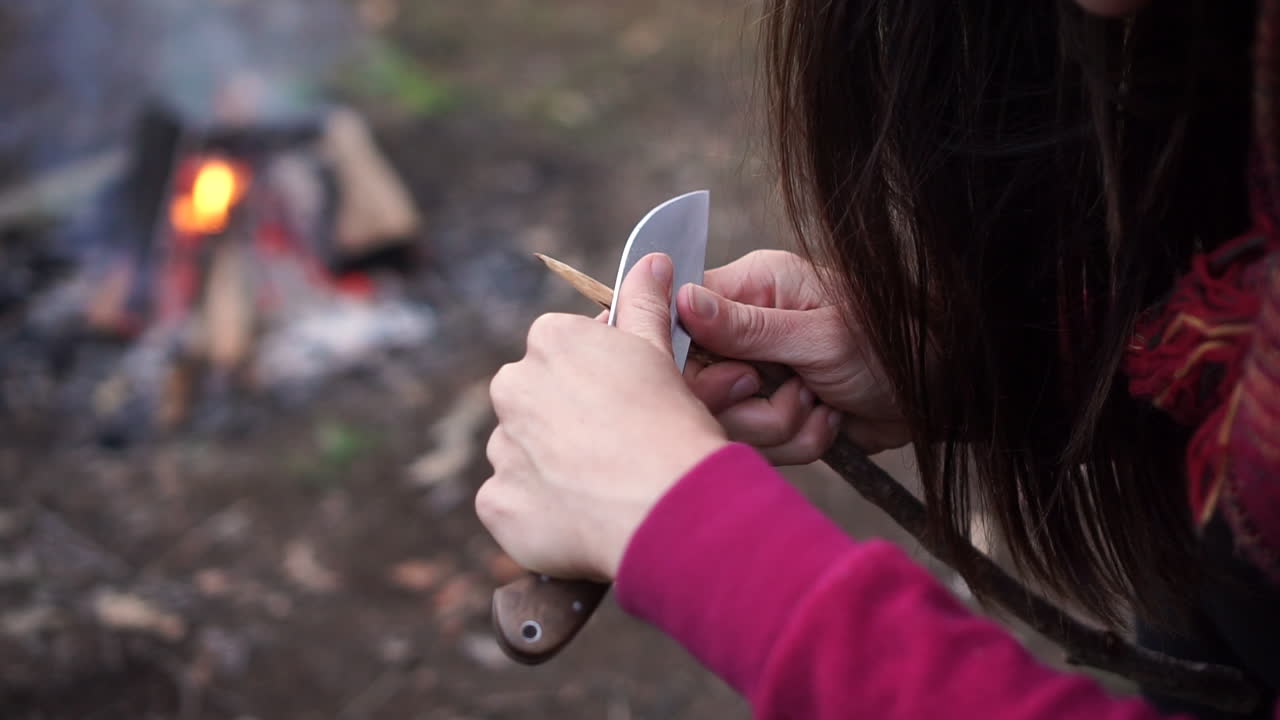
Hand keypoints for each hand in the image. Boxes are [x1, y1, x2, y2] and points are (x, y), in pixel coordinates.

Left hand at [478, 253, 728, 581]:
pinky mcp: (496, 502)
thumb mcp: (662, 354)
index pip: (562, 349)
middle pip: (534, 399)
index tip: (624, 402)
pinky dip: (538, 512)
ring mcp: (501, 447)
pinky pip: (512, 502)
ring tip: (602, 489)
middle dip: (564, 420)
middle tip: (615, 448)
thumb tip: (651, 260)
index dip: (597, 378)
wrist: (668, 509)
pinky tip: (581, 519)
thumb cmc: (672, 426)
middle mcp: (513, 386)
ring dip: (550, 467)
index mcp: (552, 340)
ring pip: (521, 452)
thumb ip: (645, 304)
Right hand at [678, 250, 908, 461]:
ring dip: (780, 426)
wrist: (937, 395)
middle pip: (696, 383)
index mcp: (751, 287)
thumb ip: (747, 326)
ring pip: (726, 422)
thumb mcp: (819, 335)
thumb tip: (680, 299)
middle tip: (799, 392)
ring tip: (821, 404)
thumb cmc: (891, 345)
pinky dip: (796, 442)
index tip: (743, 381)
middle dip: (748, 407)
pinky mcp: (769, 412)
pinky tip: (829, 421)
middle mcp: (744, 329)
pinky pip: (757, 444)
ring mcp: (756, 374)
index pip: (680, 320)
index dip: (697, 363)